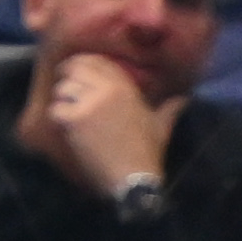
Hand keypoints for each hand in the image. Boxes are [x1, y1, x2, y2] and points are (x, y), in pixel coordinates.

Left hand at [26, 53, 174, 198]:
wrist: (134, 178)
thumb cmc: (148, 154)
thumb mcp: (161, 127)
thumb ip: (169, 109)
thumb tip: (184, 100)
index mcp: (125, 87)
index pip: (97, 61)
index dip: (84, 63)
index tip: (78, 70)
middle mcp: (107, 90)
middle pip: (76, 69)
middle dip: (67, 76)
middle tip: (65, 87)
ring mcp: (89, 104)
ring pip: (63, 88)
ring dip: (62, 99)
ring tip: (65, 110)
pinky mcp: (75, 120)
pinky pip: (57, 109)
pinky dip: (58, 117)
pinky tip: (64, 126)